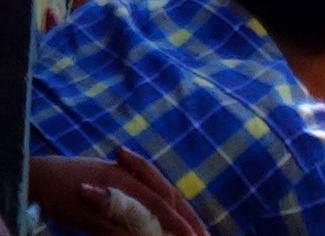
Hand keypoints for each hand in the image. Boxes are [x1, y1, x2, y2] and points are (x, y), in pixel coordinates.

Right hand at [29, 149, 207, 235]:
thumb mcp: (111, 184)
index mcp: (133, 175)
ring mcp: (107, 193)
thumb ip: (134, 197)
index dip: (187, 213)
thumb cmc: (77, 182)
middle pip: (161, 202)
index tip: (202, 231)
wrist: (41, 177)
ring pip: (141, 214)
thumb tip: (159, 211)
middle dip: (182, 223)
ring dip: (159, 232)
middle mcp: (125, 180)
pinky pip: (111, 226)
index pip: (168, 193)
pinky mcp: (87, 209)